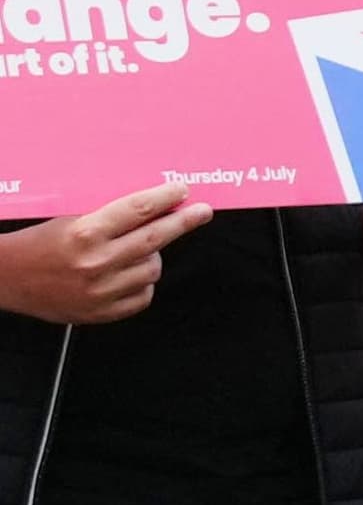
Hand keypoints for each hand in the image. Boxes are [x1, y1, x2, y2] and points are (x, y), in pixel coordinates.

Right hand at [0, 184, 215, 324]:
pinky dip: (142, 283)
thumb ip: (109, 216)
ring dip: (153, 256)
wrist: (7, 279)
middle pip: (156, 239)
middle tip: (202, 212)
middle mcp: (95, 262)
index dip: (166, 198)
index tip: (183, 191)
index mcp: (85, 233)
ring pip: (153, 268)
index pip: (139, 210)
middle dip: (183, 222)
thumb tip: (154, 206)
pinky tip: (130, 273)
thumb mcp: (69, 219)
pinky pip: (143, 296)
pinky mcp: (101, 313)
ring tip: (139, 249)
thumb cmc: (37, 244)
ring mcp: (100, 291)